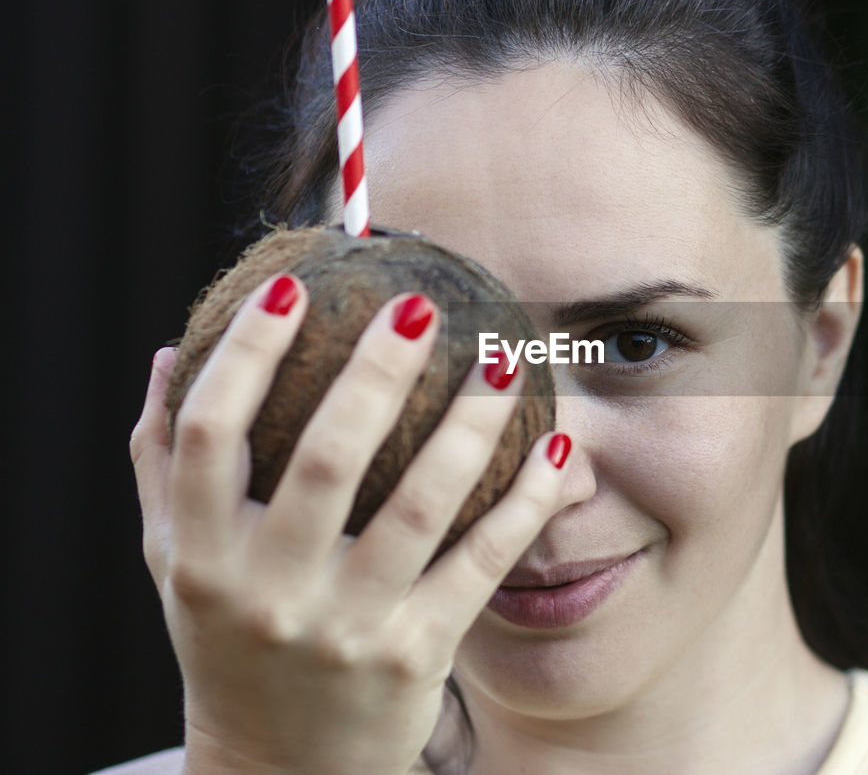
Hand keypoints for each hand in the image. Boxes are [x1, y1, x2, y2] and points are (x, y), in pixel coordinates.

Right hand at [130, 274, 576, 774]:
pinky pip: (482, 562)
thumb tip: (171, 353)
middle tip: (421, 308)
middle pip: (328, 459)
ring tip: (506, 358)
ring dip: (472, 425)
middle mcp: (268, 591)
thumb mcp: (177, 563)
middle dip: (379, 372)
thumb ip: (164, 462)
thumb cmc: (228, 638)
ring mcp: (346, 626)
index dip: (245, 353)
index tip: (292, 286)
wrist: (279, 766)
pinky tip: (557, 447)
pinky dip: (527, 502)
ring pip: (421, 506)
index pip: (209, 434)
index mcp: (200, 555)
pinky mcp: (415, 653)